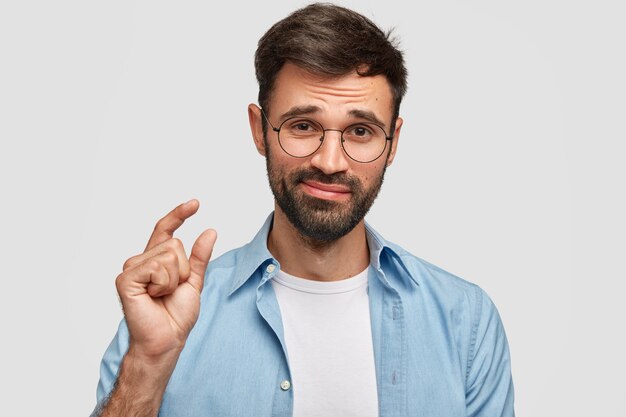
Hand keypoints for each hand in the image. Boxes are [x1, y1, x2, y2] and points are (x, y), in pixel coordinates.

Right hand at [115, 199, 216, 359]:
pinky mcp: (126, 279)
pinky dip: (163, 284)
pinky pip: (157, 267)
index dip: (179, 215)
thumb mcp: (194, 281)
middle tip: (172, 291)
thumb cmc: (176, 315)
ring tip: (162, 295)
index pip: (165, 230)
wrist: (167, 338)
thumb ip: (200, 257)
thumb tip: (210, 231)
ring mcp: (131, 268)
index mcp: (155, 260)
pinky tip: (153, 297)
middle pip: (174, 244)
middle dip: (183, 270)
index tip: (195, 203)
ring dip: (174, 279)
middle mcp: (140, 260)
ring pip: (168, 255)